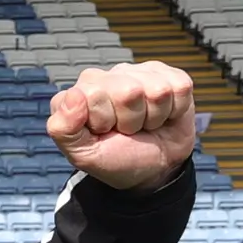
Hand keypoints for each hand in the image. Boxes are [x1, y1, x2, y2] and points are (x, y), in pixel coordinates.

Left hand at [47, 61, 200, 189]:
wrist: (154, 169)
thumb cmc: (117, 159)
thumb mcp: (82, 154)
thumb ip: (64, 128)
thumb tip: (73, 94)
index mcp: (80, 92)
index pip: (93, 94)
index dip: (104, 121)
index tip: (104, 133)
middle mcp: (108, 76)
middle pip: (129, 92)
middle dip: (131, 121)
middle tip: (127, 131)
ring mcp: (139, 72)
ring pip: (156, 91)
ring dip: (153, 117)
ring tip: (144, 124)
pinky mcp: (169, 75)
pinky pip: (179, 88)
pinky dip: (174, 110)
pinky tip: (164, 116)